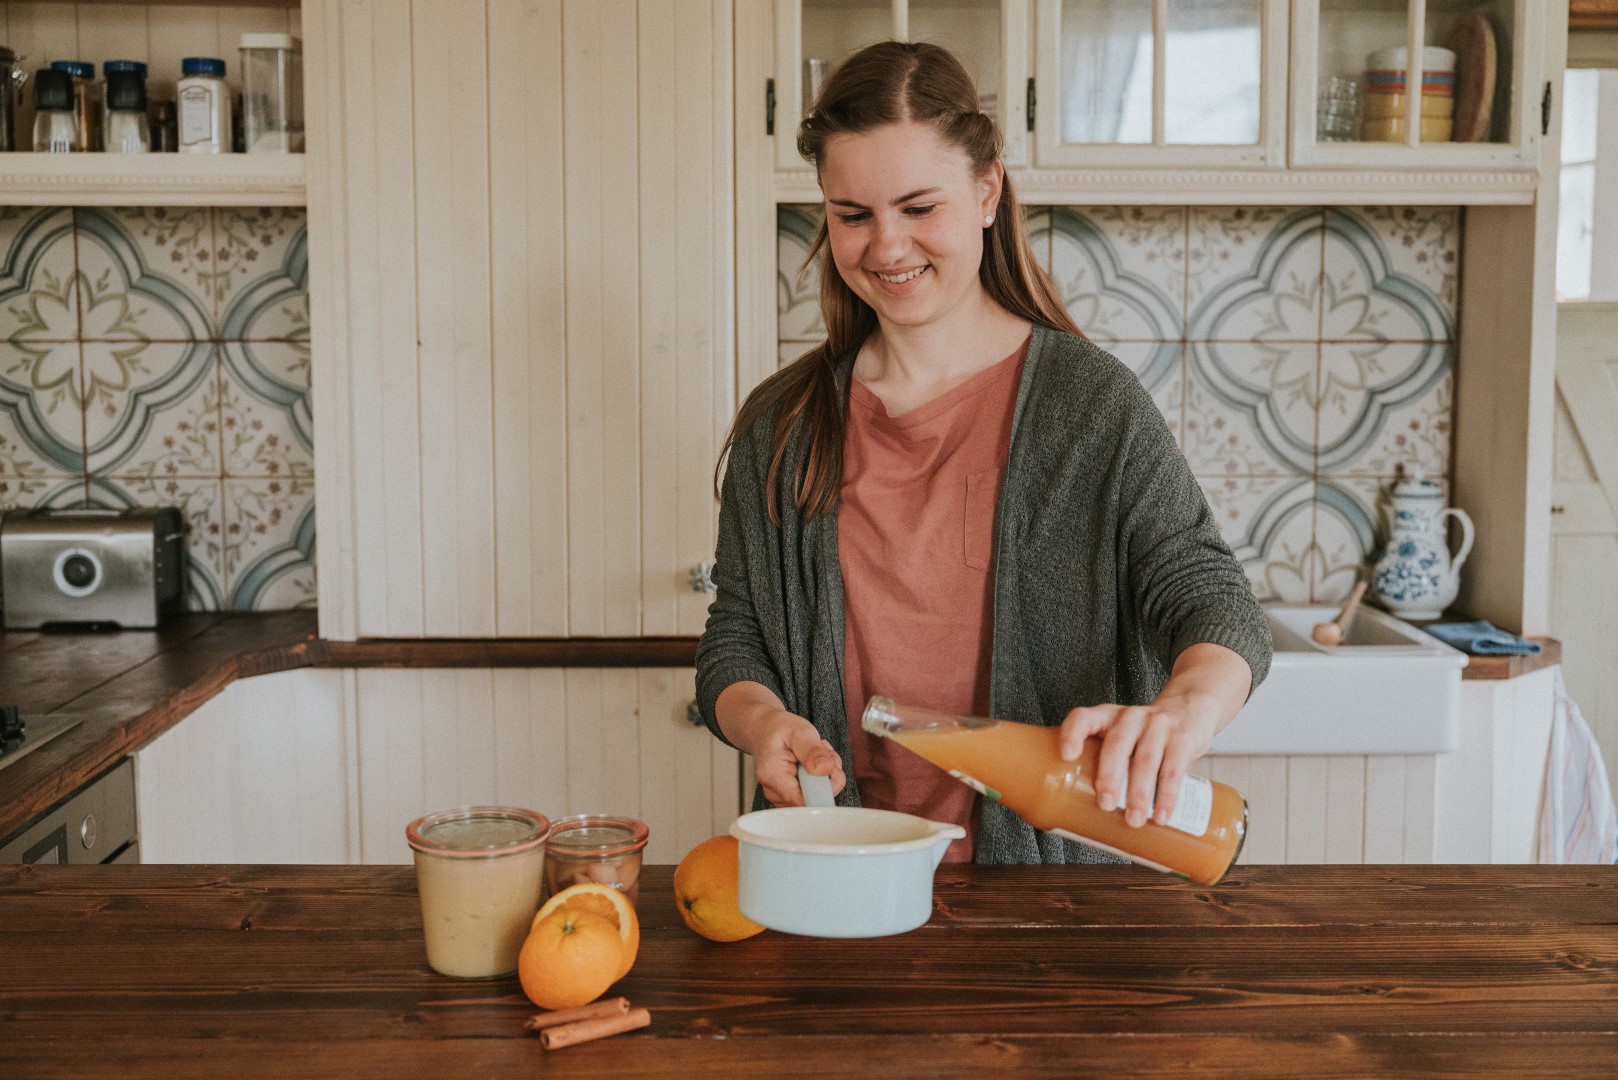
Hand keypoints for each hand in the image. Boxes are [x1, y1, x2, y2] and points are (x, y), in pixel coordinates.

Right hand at [750, 710, 846, 807]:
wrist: (766, 730)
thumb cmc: (779, 730)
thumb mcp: (799, 732)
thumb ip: (813, 752)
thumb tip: (825, 770)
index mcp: (773, 776)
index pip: (803, 801)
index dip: (824, 789)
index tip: (829, 767)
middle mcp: (774, 792)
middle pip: (814, 800)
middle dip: (828, 776)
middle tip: (821, 752)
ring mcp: (782, 797)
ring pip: (818, 797)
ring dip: (826, 775)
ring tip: (815, 754)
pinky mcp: (791, 797)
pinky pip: (815, 794)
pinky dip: (822, 777)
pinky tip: (813, 762)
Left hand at [1058, 700, 1215, 828]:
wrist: (1189, 709)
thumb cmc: (1143, 733)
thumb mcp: (1120, 735)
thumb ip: (1102, 760)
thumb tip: (1080, 812)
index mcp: (1107, 716)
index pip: (1083, 718)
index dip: (1073, 734)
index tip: (1066, 755)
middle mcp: (1130, 718)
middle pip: (1116, 744)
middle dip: (1109, 777)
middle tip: (1105, 804)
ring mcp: (1158, 726)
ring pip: (1146, 761)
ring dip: (1139, 794)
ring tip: (1134, 819)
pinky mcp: (1182, 740)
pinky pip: (1172, 771)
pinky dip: (1167, 797)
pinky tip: (1161, 816)